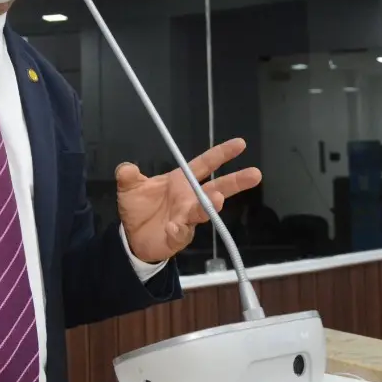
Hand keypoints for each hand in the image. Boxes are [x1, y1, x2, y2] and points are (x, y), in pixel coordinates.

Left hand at [116, 138, 261, 263]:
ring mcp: (187, 218)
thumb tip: (126, 168)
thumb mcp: (130, 188)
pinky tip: (173, 226)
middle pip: (217, 187)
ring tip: (217, 199)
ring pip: (203, 211)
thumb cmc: (139, 208)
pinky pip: (181, 232)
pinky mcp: (178, 236)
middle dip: (235, 181)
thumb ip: (129, 176)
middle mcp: (189, 198)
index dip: (221, 154)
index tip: (240, 144)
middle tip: (254, 174)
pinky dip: (177, 229)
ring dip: (210, 205)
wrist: (133, 237)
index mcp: (181, 181)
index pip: (205, 164)